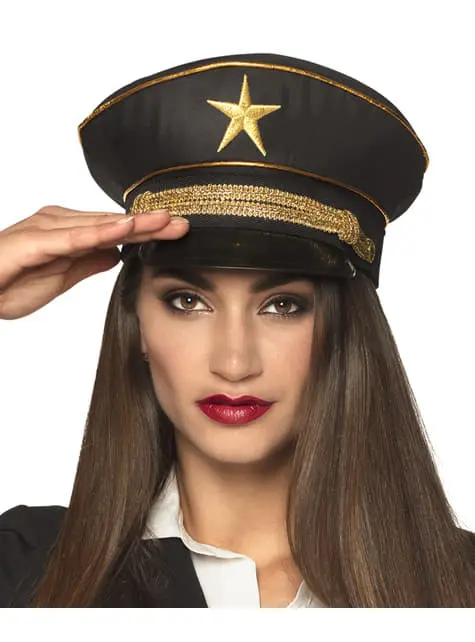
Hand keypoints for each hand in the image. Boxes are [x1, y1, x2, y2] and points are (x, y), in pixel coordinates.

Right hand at [0, 205, 188, 319]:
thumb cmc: (8, 282)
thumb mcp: (61, 276)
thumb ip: (88, 261)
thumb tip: (118, 253)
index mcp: (67, 233)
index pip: (115, 231)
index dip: (147, 231)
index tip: (177, 232)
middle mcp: (60, 224)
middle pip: (114, 222)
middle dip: (150, 224)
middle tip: (184, 224)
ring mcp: (48, 229)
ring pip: (100, 224)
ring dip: (135, 223)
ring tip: (166, 222)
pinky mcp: (36, 242)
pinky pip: (75, 236)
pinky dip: (103, 232)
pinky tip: (127, 230)